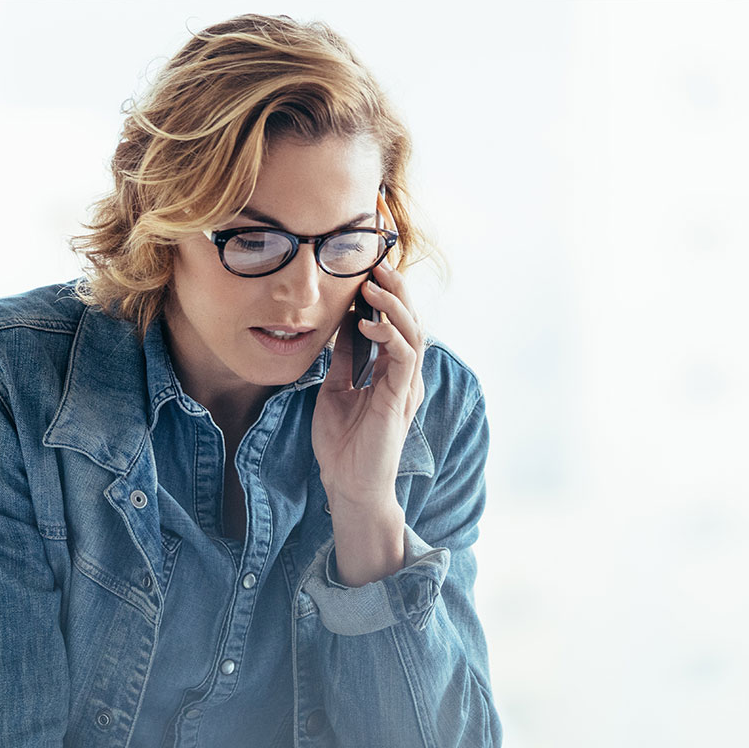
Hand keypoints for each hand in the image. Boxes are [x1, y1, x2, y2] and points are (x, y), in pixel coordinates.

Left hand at [314, 261, 425, 584]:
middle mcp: (404, 374)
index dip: (385, 291)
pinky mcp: (401, 399)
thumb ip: (343, 358)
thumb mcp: (335, 390)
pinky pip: (404, 357)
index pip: (393, 320)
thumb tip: (340, 323)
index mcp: (390, 370)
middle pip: (409, 318)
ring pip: (413, 331)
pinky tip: (370, 322)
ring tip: (372, 282)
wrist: (349, 487)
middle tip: (373, 260)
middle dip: (394, 287)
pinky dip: (390, 334)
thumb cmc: (343, 445)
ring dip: (393, 303)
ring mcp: (406, 386)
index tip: (365, 264)